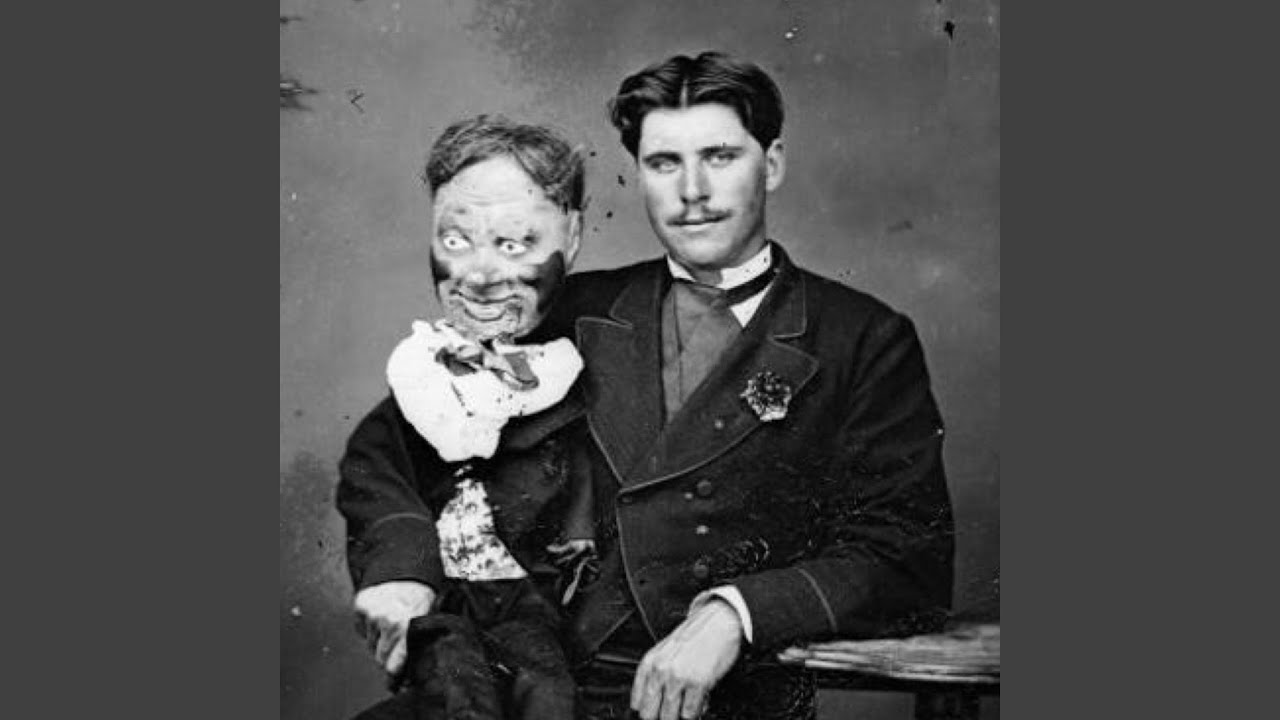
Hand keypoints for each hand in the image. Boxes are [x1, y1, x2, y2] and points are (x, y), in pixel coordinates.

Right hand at [353, 581, 435, 675]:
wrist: (410, 568)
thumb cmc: (421, 595)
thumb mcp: (425, 622)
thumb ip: (414, 646)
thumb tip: (406, 674)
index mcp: (405, 628)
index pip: (392, 665)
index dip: (393, 678)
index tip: (393, 684)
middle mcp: (386, 622)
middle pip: (379, 657)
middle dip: (386, 656)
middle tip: (395, 646)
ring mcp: (371, 613)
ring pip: (369, 643)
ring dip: (378, 639)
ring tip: (390, 623)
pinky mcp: (361, 605)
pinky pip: (360, 628)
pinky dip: (368, 626)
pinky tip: (380, 615)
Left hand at [630, 598, 743, 719]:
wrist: (719, 622)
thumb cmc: (695, 637)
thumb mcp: (666, 652)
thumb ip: (655, 676)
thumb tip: (651, 704)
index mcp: (650, 663)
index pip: (637, 702)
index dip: (648, 710)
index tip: (657, 710)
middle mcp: (660, 671)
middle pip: (649, 714)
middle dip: (661, 716)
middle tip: (673, 710)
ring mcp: (678, 678)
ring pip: (668, 717)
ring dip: (679, 715)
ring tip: (688, 702)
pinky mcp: (697, 683)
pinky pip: (690, 713)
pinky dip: (695, 711)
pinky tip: (699, 699)